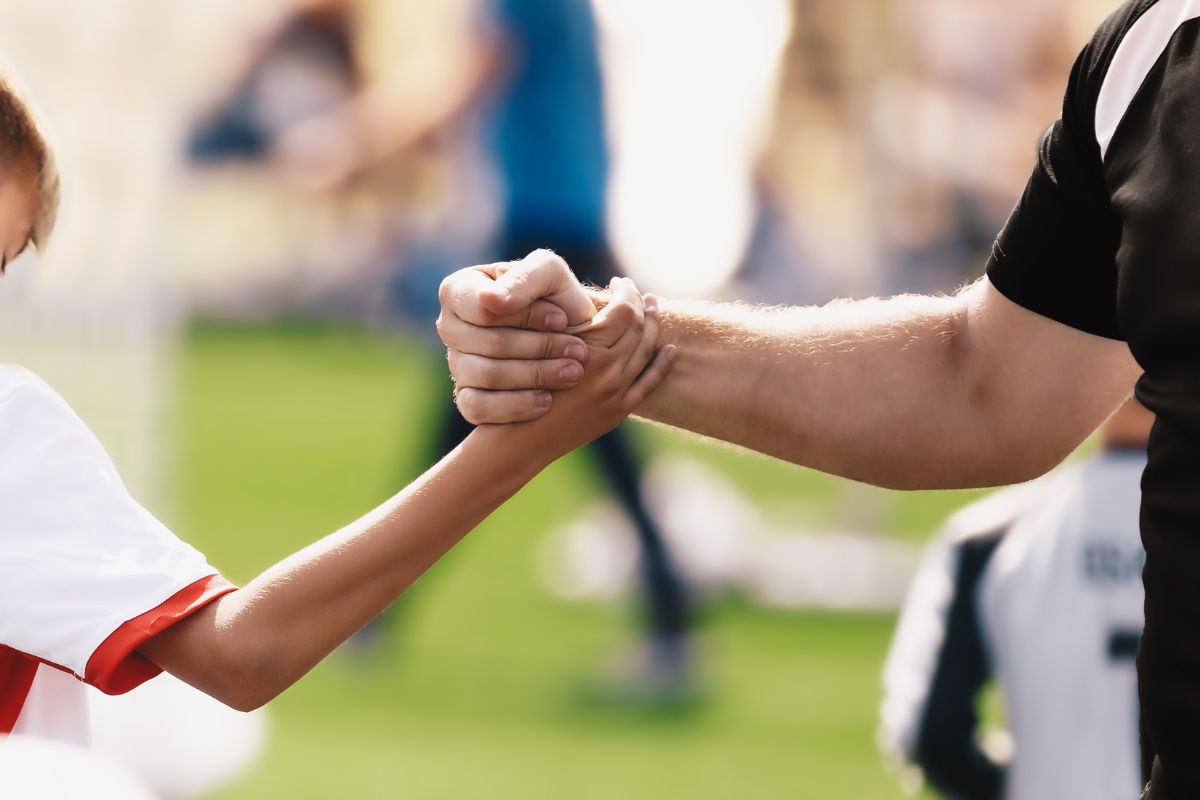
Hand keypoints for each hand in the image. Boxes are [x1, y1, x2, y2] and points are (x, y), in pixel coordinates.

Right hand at [438, 249, 600, 423]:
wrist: (573, 337)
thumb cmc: (557, 298)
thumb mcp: (550, 274)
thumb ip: (523, 278)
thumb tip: (491, 300)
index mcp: (459, 290)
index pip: (482, 309)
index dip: (526, 317)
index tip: (562, 320)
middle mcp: (450, 327)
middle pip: (487, 344)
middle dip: (539, 348)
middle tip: (578, 351)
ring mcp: (456, 364)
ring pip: (486, 376)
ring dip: (536, 375)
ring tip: (573, 373)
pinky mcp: (466, 398)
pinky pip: (478, 408)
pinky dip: (516, 405)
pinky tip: (547, 400)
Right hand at [503, 277, 675, 460]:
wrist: (519, 438)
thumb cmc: (518, 384)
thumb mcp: (539, 343)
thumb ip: (565, 319)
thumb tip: (589, 291)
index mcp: (589, 349)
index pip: (624, 310)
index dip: (625, 291)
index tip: (620, 282)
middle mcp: (608, 372)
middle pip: (639, 328)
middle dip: (640, 304)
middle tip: (637, 291)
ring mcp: (616, 394)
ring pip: (647, 352)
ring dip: (653, 326)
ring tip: (653, 308)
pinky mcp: (617, 412)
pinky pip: (649, 384)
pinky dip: (662, 364)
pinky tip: (670, 349)